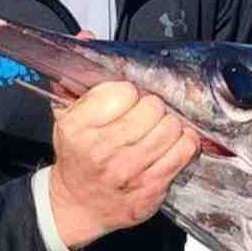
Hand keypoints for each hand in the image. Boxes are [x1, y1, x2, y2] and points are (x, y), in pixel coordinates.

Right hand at [48, 81, 199, 250]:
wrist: (78, 204)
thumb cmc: (78, 158)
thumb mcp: (67, 118)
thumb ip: (85, 86)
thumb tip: (93, 46)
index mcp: (79, 127)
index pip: (124, 91)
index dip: (129, 93)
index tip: (126, 102)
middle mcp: (102, 149)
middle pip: (152, 107)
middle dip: (152, 108)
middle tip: (145, 117)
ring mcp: (129, 170)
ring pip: (171, 127)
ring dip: (168, 125)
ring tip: (158, 131)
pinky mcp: (151, 187)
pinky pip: (184, 151)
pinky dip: (184, 142)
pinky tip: (172, 144)